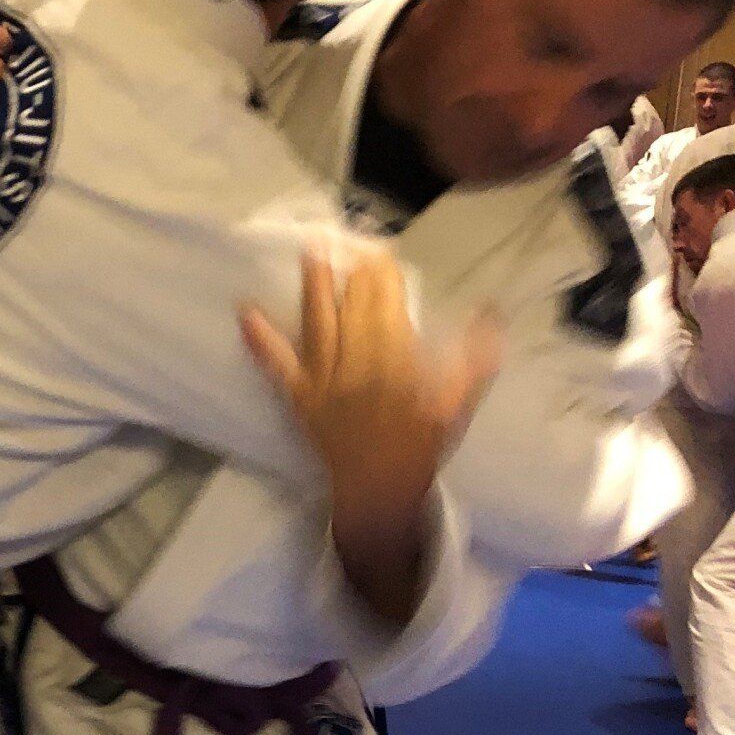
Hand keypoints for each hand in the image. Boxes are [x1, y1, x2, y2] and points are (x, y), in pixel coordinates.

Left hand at [241, 244, 497, 624]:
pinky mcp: (301, 399)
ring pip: (319, 325)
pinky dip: (261, 341)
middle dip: (352, 275)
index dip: (383, 277)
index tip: (380, 251)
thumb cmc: (420, 447)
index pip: (388, 308)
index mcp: (397, 364)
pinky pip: (279, 367)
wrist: (379, 493)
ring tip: (311, 251)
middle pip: (354, 310)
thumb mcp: (456, 404)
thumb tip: (489, 311)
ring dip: (314, 286)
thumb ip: (474, 358)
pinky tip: (245, 312)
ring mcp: (325, 381)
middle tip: (349, 241)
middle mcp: (358, 366)